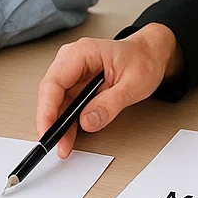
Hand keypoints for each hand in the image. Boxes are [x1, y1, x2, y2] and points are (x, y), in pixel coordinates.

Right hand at [35, 24, 182, 158]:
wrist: (150, 55)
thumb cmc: (143, 60)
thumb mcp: (132, 84)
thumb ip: (109, 104)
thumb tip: (88, 121)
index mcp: (83, 52)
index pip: (55, 81)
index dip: (47, 108)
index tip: (47, 129)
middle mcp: (73, 60)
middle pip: (50, 92)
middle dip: (50, 120)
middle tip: (53, 142)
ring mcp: (74, 72)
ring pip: (56, 102)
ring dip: (58, 124)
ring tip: (63, 145)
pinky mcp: (77, 84)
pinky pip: (67, 104)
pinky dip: (67, 121)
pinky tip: (68, 136)